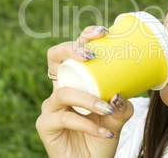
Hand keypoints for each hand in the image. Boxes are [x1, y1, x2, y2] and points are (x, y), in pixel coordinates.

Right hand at [36, 26, 133, 157]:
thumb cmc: (103, 135)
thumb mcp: (118, 117)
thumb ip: (122, 105)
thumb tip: (118, 94)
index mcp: (77, 80)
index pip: (74, 51)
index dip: (83, 38)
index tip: (103, 33)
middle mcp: (61, 88)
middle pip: (54, 57)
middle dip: (71, 49)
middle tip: (91, 55)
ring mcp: (51, 106)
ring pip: (64, 92)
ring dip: (88, 99)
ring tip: (108, 109)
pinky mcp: (46, 124)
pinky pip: (67, 119)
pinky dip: (89, 126)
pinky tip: (106, 133)